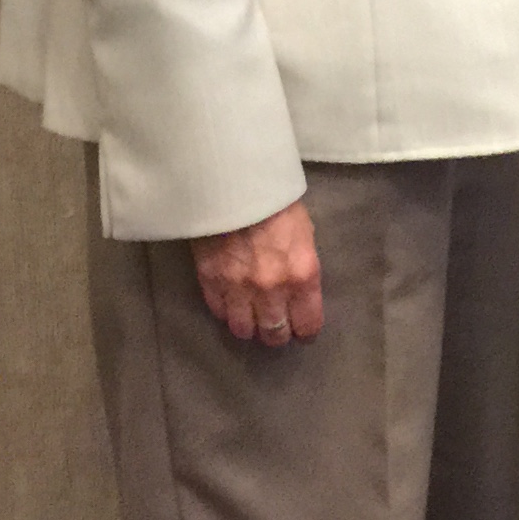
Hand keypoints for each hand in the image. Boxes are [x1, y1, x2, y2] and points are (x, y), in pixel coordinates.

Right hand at [191, 200, 321, 345]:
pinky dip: (226, 313)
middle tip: (278, 330)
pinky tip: (232, 305)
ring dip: (250, 328)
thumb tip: (300, 291)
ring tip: (253, 321)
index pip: (308, 322)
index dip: (307, 331)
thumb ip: (302, 267)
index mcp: (302, 274)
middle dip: (279, 335)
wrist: (235, 184)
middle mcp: (272, 289)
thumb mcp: (305, 234)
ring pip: (244, 330)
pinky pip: (220, 313)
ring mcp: (238, 289)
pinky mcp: (210, 283)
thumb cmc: (277, 203)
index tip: (305, 332)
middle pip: (275, 333)